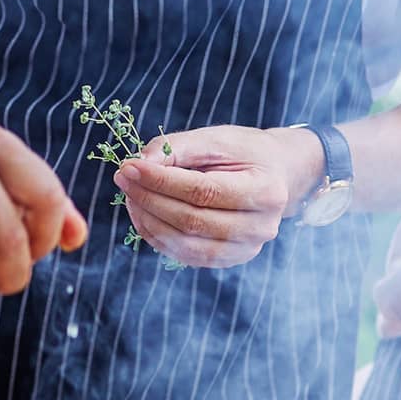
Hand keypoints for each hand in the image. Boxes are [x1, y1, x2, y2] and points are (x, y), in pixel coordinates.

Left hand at [114, 124, 323, 268]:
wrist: (278, 176)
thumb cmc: (245, 153)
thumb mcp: (216, 139)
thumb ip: (178, 148)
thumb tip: (138, 164)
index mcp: (266, 191)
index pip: (203, 191)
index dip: (161, 181)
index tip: (129, 167)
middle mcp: (261, 227)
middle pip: (193, 220)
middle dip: (149, 199)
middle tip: (123, 178)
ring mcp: (247, 249)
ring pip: (186, 245)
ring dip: (148, 221)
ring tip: (130, 196)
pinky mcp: (230, 260)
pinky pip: (186, 256)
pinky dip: (158, 237)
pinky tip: (142, 214)